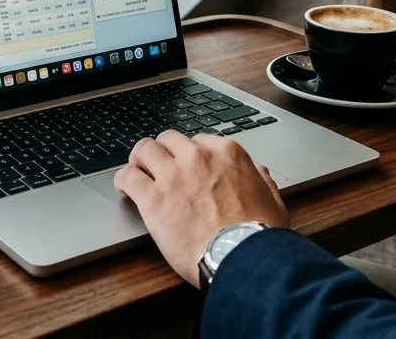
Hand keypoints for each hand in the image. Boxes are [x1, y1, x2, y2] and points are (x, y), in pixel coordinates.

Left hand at [114, 131, 289, 287]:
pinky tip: (124, 187)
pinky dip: (123, 179)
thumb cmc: (259, 234)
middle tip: (157, 164)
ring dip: (139, 159)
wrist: (242, 256)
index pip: (198, 140)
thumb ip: (263, 182)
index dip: (188, 154)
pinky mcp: (153, 198)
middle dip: (162, 151)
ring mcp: (173, 175)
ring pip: (144, 149)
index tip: (184, 164)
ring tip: (136, 169)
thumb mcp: (273, 202)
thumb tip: (261, 173)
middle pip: (168, 139)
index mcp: (227, 153)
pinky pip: (128, 177)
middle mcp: (197, 157)